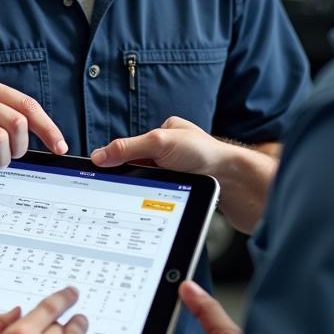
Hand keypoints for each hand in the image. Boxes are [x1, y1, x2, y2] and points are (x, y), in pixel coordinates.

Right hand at [90, 116, 276, 232]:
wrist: (235, 181)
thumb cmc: (204, 155)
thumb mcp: (159, 143)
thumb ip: (127, 148)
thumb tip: (99, 156)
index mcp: (165, 131)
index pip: (131, 146)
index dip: (118, 160)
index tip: (103, 173)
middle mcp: (172, 150)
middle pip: (138, 166)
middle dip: (134, 177)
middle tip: (131, 185)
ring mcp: (178, 170)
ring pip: (149, 183)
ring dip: (146, 190)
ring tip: (151, 193)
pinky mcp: (184, 188)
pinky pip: (160, 195)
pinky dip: (156, 199)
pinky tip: (160, 203)